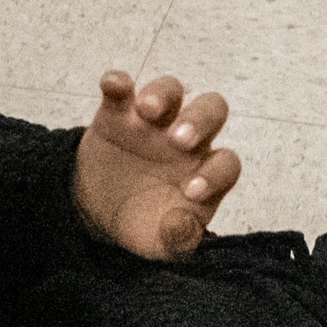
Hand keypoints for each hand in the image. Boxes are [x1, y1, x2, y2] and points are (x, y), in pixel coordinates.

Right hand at [72, 69, 241, 260]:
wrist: (101, 212)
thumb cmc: (145, 224)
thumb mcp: (161, 244)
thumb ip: (177, 240)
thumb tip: (181, 226)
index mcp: (206, 172)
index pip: (226, 163)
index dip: (215, 174)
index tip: (191, 192)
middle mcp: (187, 140)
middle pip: (211, 110)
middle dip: (199, 120)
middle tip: (178, 140)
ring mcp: (153, 123)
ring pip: (170, 90)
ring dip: (162, 93)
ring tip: (147, 110)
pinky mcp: (117, 114)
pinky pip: (121, 90)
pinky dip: (118, 82)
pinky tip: (113, 85)